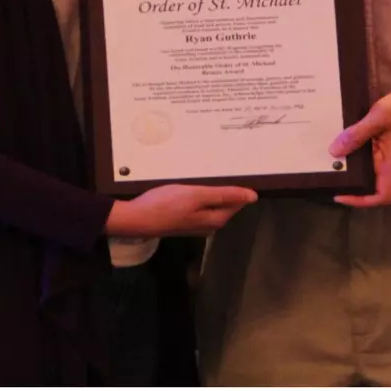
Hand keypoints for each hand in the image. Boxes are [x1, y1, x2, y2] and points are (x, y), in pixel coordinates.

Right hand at [104, 183, 256, 239]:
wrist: (137, 219)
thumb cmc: (167, 204)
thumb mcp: (196, 195)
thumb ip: (223, 195)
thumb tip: (253, 197)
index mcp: (215, 219)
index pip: (237, 203)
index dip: (242, 189)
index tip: (245, 170)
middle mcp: (207, 224)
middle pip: (224, 205)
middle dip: (229, 189)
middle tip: (232, 166)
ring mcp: (194, 222)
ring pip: (211, 205)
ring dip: (215, 191)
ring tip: (216, 171)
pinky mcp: (182, 218)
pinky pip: (199, 205)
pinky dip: (202, 194)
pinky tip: (196, 183)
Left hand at [330, 78, 390, 208]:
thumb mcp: (378, 118)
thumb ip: (356, 135)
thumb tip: (334, 151)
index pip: (381, 197)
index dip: (361, 201)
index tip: (341, 195)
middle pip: (374, 187)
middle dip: (354, 185)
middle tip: (331, 176)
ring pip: (373, 173)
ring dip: (356, 170)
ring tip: (334, 162)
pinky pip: (375, 159)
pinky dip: (361, 157)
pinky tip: (347, 145)